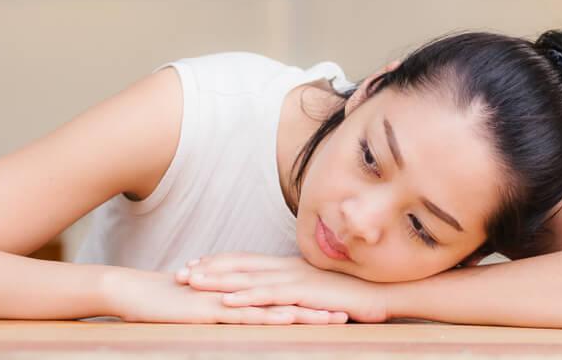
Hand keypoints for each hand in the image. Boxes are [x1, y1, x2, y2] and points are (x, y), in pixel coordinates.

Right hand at [107, 266, 348, 323]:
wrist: (132, 291)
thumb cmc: (166, 303)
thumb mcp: (204, 308)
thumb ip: (226, 308)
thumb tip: (245, 315)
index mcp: (241, 290)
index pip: (284, 294)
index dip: (313, 298)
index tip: (344, 303)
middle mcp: (240, 291)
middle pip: (288, 298)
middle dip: (321, 305)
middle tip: (356, 311)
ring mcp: (227, 299)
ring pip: (275, 306)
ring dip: (306, 313)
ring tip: (337, 320)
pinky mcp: (211, 309)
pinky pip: (245, 315)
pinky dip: (269, 318)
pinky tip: (288, 321)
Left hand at [175, 253, 388, 322]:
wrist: (382, 290)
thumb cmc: (354, 292)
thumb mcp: (319, 289)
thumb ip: (299, 289)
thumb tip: (284, 297)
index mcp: (288, 266)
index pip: (246, 260)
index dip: (220, 262)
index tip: (195, 264)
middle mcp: (286, 268)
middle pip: (239, 266)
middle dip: (207, 270)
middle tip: (179, 273)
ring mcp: (293, 278)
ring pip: (247, 278)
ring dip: (216, 281)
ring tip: (190, 283)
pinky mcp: (302, 293)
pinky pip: (268, 295)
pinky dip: (245, 297)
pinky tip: (226, 301)